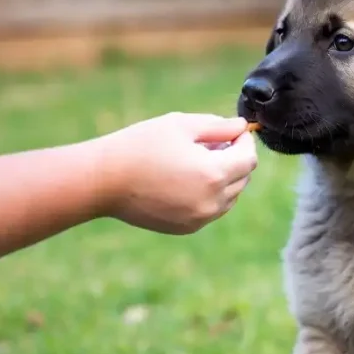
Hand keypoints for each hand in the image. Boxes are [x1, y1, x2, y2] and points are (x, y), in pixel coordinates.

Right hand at [95, 112, 257, 233]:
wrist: (104, 181)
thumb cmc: (140, 146)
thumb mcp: (181, 125)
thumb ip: (218, 126)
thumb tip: (241, 127)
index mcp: (213, 174)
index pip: (249, 158)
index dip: (245, 141)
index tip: (233, 131)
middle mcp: (212, 201)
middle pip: (243, 178)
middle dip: (235, 158)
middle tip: (213, 143)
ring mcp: (200, 218)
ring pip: (230, 196)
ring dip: (224, 177)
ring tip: (196, 160)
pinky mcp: (187, 228)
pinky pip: (212, 210)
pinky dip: (210, 194)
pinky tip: (186, 179)